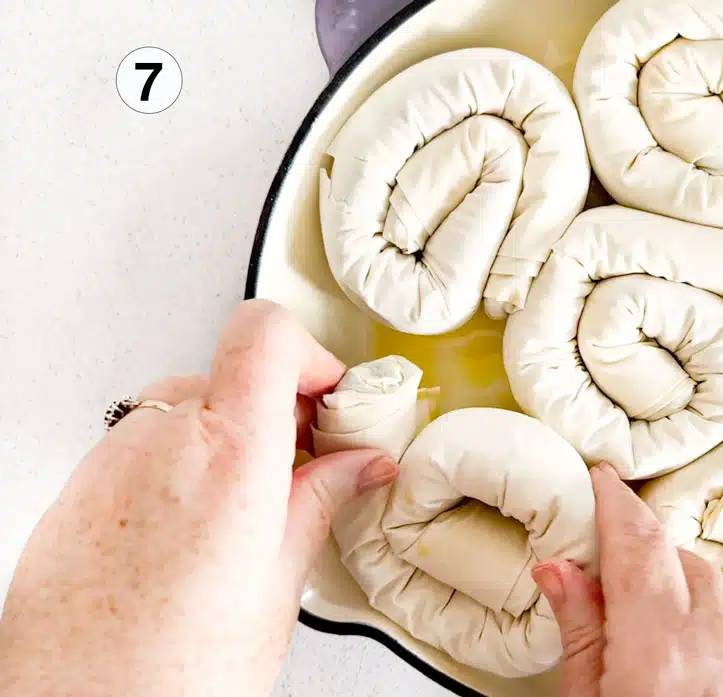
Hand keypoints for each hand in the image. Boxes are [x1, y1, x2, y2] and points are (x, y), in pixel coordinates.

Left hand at [0, 300, 397, 696]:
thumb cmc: (170, 673)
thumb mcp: (277, 586)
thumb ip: (320, 503)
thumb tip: (360, 466)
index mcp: (228, 456)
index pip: (265, 333)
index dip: (309, 352)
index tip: (331, 394)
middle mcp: (162, 441)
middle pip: (232, 374)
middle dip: (276, 412)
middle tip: (303, 465)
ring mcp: (111, 459)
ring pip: (187, 410)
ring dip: (225, 441)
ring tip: (245, 514)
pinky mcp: (80, 485)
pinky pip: (145, 446)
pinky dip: (180, 467)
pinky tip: (195, 532)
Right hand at [531, 464, 722, 696]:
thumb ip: (581, 635)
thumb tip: (560, 570)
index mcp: (661, 653)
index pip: (637, 544)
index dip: (616, 502)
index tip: (601, 479)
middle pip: (680, 562)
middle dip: (644, 555)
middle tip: (611, 570)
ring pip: (721, 594)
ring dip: (684, 595)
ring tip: (652, 635)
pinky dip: (721, 633)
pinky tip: (697, 668)